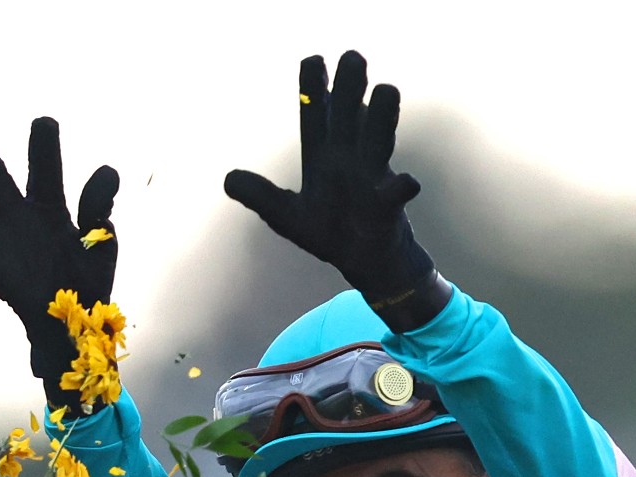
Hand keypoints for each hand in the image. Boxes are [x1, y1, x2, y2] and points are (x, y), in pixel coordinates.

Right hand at [0, 116, 119, 401]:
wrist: (72, 329)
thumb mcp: (101, 242)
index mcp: (49, 207)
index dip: (44, 147)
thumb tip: (107, 170)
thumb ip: (99, 207)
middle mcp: (20, 219)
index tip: (44, 123)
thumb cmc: (85, 281)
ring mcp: (4, 245)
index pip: (45, 169)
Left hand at [224, 51, 446, 329]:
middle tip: (352, 56)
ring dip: (382, 117)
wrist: (364, 261)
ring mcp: (371, 179)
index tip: (313, 59)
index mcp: (323, 158)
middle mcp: (349, 159)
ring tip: (387, 89)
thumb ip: (261, 196)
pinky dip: (401, 188)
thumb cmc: (328, 232)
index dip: (314, 89)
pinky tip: (407, 183)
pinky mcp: (388, 207)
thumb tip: (228, 180)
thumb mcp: (286, 216)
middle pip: (348, 117)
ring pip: (379, 140)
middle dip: (350, 87)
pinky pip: (397, 193)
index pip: (316, 116)